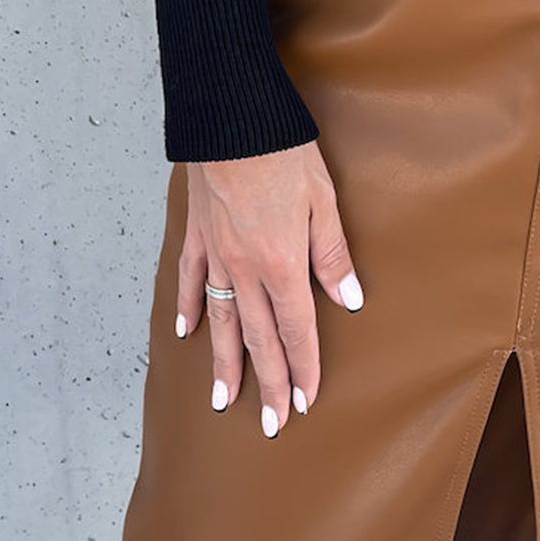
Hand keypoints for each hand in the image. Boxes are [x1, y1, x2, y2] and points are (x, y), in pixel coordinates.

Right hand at [175, 142, 363, 439]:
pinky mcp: (197, 234)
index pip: (296, 329)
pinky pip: (193, 281)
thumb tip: (349, 300)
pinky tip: (190, 333)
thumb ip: (333, 255)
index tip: (306, 402)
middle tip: (271, 425)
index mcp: (281, 264)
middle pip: (258, 338)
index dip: (304, 368)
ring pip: (221, 321)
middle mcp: (245, 269)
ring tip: (224, 400)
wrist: (230, 115)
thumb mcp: (324, 201)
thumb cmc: (283, 152)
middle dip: (268, 384)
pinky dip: (192, 308)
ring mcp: (216, 254)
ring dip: (225, 364)